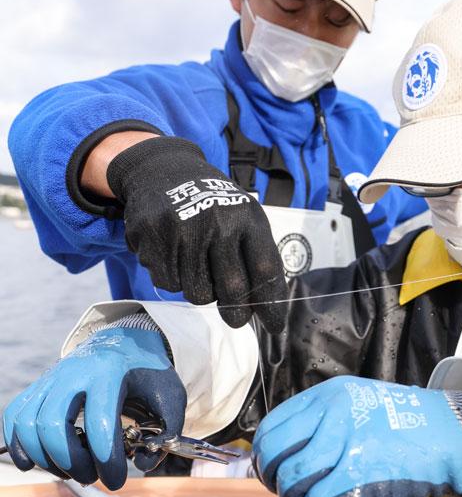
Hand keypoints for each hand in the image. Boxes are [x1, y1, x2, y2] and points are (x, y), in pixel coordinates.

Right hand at [2, 327, 185, 489]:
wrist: (125, 343)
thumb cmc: (148, 374)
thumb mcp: (171, 398)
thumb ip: (166, 434)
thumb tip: (142, 465)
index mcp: (110, 373)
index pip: (100, 423)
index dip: (106, 460)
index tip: (117, 480)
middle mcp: (74, 372)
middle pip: (53, 424)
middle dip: (70, 462)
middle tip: (91, 476)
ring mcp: (51, 378)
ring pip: (28, 423)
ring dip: (45, 458)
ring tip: (70, 470)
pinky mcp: (39, 386)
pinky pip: (15, 416)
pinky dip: (19, 444)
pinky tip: (34, 462)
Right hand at [107, 137, 287, 331]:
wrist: (163, 170)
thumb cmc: (213, 205)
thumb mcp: (243, 217)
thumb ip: (257, 257)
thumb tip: (269, 306)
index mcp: (246, 218)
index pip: (264, 270)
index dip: (270, 304)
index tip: (274, 326)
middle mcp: (217, 223)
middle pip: (232, 289)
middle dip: (236, 313)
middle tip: (236, 319)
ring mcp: (182, 230)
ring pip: (197, 293)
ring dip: (200, 290)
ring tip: (198, 264)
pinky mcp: (152, 237)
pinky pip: (168, 283)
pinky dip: (173, 278)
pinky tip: (174, 254)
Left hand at [252, 377, 461, 496]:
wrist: (450, 435)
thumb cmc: (402, 424)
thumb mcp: (355, 402)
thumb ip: (320, 423)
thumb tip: (287, 460)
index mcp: (327, 396)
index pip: (271, 428)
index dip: (265, 458)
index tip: (275, 472)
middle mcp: (331, 416)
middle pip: (275, 456)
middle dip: (276, 482)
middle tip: (291, 492)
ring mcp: (346, 445)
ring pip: (293, 483)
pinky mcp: (360, 478)